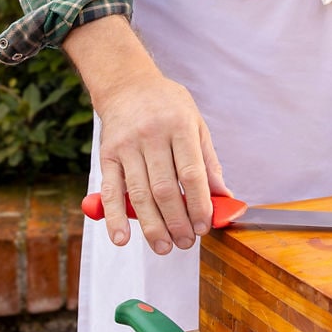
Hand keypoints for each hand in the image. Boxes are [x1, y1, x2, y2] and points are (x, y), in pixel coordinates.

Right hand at [64, 16, 229, 254]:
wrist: (127, 85)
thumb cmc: (168, 105)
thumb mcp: (196, 123)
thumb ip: (208, 161)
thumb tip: (224, 196)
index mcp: (180, 127)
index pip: (191, 173)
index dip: (198, 204)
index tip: (205, 226)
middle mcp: (152, 136)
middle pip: (164, 189)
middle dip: (177, 221)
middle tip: (186, 243)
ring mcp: (127, 146)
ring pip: (139, 194)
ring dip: (152, 226)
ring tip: (164, 247)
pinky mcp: (107, 156)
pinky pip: (110, 191)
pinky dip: (114, 218)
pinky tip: (122, 238)